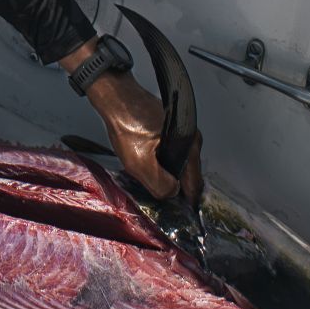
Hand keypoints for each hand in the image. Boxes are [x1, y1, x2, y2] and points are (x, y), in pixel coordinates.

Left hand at [85, 69, 202, 203]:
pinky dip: (163, 159)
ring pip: (180, 161)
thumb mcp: (139, 162)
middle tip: (162, 197)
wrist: (115, 95)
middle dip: (177, 186)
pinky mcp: (171, 125)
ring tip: (152, 179)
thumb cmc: (125, 123)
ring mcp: (182, 129)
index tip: (181, 213)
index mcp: (189, 146)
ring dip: (169, 172)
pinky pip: (172, 150)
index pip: (194, 184)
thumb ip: (161, 184)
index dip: (187, 201)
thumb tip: (174, 193)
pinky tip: (149, 162)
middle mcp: (190, 136)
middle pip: (188, 173)